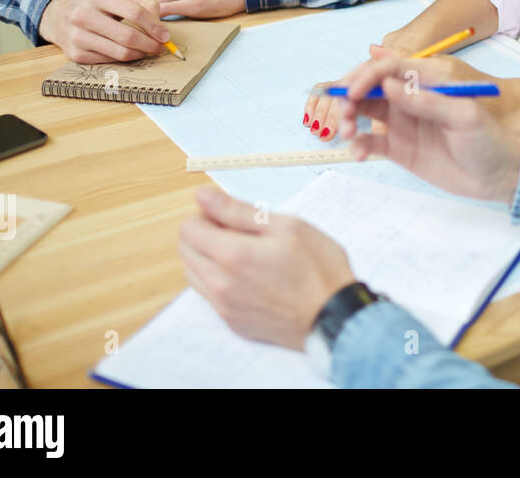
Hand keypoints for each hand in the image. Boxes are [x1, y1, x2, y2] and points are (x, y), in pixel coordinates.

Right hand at [38, 0, 169, 63]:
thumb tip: (160, 27)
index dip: (154, 26)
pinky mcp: (75, 54)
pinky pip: (110, 60)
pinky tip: (129, 52)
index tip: (165, 35)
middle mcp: (83, 15)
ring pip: (120, 52)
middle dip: (150, 44)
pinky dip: (124, 58)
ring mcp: (77, 36)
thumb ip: (144, 4)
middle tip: (160, 47)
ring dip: (140, 54)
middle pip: (128, 36)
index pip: (135, 12)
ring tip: (147, 50)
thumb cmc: (98, 6)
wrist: (61, 17)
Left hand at [179, 186, 355, 350]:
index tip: (229, 216)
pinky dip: (218, 280)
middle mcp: (220, 284)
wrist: (334, 316)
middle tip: (239, 232)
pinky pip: (209, 295)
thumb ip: (238, 211)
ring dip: (208, 258)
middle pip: (186, 251)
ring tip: (244, 254)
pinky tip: (249, 276)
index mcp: (232, 255)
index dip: (207, 215)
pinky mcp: (231, 321)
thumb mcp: (286, 226)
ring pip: (194, 274)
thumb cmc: (318, 268)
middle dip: (204, 234)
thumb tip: (203, 197)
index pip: (188, 229)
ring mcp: (224, 306)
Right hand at [323, 57, 519, 203]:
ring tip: (347, 134)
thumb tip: (388, 85)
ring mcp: (403, 121)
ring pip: (364, 111)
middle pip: (369, 87)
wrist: (500, 175)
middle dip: (349, 97)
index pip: (388, 68)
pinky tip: (358, 154)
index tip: (353, 94)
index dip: (366, 77)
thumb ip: (426, 101)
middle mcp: (410, 97)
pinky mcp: (399, 147)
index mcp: (427, 80)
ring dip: (348, 118)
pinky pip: (370, 141)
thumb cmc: (490, 139)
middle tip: (344, 117)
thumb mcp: (464, 115)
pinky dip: (359, 144)